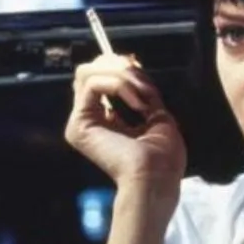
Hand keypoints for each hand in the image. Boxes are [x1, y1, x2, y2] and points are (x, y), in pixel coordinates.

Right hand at [64, 55, 186, 187]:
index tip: (139, 66)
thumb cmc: (163, 158)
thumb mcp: (157, 116)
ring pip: (87, 73)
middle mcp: (89, 118)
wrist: (157, 178)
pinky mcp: (79, 124)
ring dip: (122, 76)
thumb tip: (133, 66)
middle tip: (139, 77)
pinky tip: (136, 103)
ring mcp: (81, 122)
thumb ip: (143, 93)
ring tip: (142, 94)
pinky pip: (92, 85)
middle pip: (88, 71)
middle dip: (117, 65)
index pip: (101, 78)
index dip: (119, 65)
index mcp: (106, 120)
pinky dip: (119, 85)